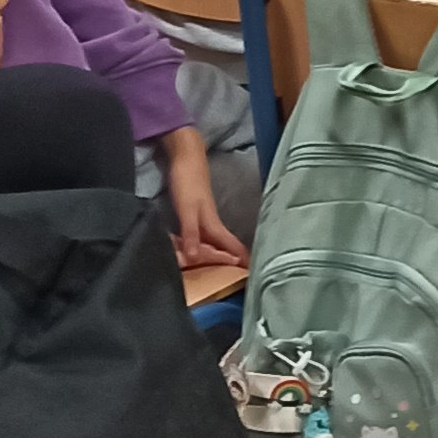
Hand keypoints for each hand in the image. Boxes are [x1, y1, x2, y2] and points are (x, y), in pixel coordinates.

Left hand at [160, 129, 247, 267]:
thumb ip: (191, 233)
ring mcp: (204, 217)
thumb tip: (195, 258)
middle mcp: (211, 223)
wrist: (185, 156)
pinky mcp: (195, 212)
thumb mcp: (187, 210)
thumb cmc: (188, 182)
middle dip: (233, 262)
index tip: (252, 278)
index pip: (232, 246)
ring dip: (218, 254)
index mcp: (213, 224)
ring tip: (223, 270)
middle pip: (224, 246)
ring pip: (213, 241)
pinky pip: (203, 235)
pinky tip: (199, 249)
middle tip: (239, 280)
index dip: (242, 260)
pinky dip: (204, 245)